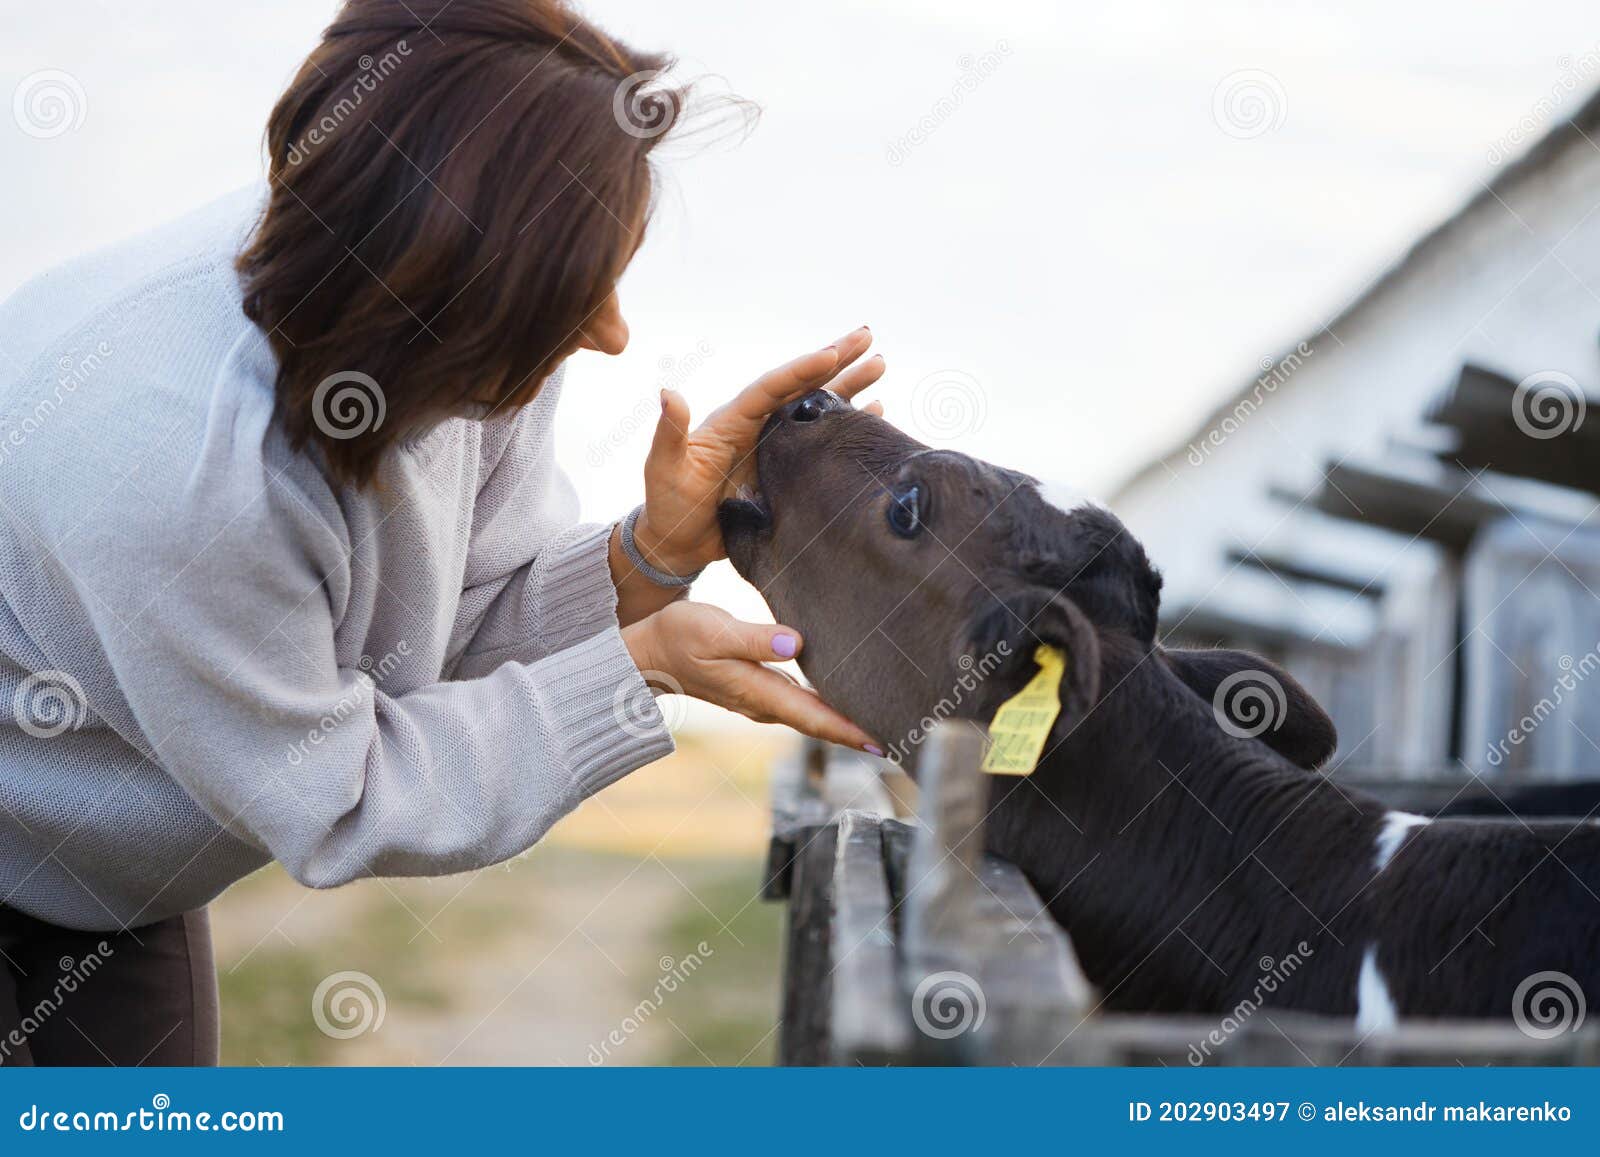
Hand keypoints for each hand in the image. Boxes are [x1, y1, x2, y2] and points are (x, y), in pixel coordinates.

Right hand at [622, 601, 881, 752]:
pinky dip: (827, 706)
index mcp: (759, 692)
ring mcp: (762, 698)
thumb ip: (756, 639)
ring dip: (845, 720)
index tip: (885, 741)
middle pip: (820, 723)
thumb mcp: (715, 630)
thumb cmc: (680, 637)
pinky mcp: (759, 688)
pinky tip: (845, 697)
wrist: (649, 653)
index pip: (814, 717)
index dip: (850, 730)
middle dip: (859, 732)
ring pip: (813, 715)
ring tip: (882, 719)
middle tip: (901, 735)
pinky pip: (802, 703)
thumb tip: (798, 644)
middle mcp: (765, 703)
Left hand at [630, 326, 886, 575]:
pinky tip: (874, 410)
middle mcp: (758, 426)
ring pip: (818, 407)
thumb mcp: (665, 467)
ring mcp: (775, 446)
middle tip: (868, 336)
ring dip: (850, 386)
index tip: (831, 354)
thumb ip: (670, 432)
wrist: (678, 541)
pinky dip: (847, 423)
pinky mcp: (788, 469)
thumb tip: (668, 393)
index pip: (772, 387)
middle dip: (836, 360)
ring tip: (880, 364)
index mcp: (733, 421)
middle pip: (803, 386)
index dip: (802, 370)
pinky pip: (823, 439)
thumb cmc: (667, 503)